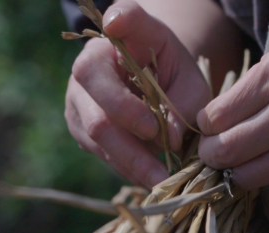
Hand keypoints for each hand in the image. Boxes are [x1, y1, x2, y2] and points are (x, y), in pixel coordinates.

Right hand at [65, 0, 210, 188]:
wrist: (149, 87)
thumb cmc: (173, 79)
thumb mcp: (191, 83)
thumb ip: (186, 104)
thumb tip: (170, 139)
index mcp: (127, 35)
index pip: (123, 16)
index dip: (119, 19)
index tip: (116, 23)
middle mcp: (91, 59)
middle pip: (95, 86)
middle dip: (130, 125)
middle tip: (162, 150)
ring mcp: (78, 94)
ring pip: (96, 129)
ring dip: (131, 158)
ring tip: (162, 179)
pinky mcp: (78, 124)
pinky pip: (98, 149)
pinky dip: (126, 166)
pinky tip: (148, 176)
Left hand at [197, 28, 268, 189]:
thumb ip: (263, 80)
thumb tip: (228, 109)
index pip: (216, 115)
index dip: (206, 126)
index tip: (211, 128)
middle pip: (223, 152)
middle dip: (210, 157)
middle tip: (213, 155)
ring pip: (247, 177)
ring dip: (235, 175)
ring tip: (239, 165)